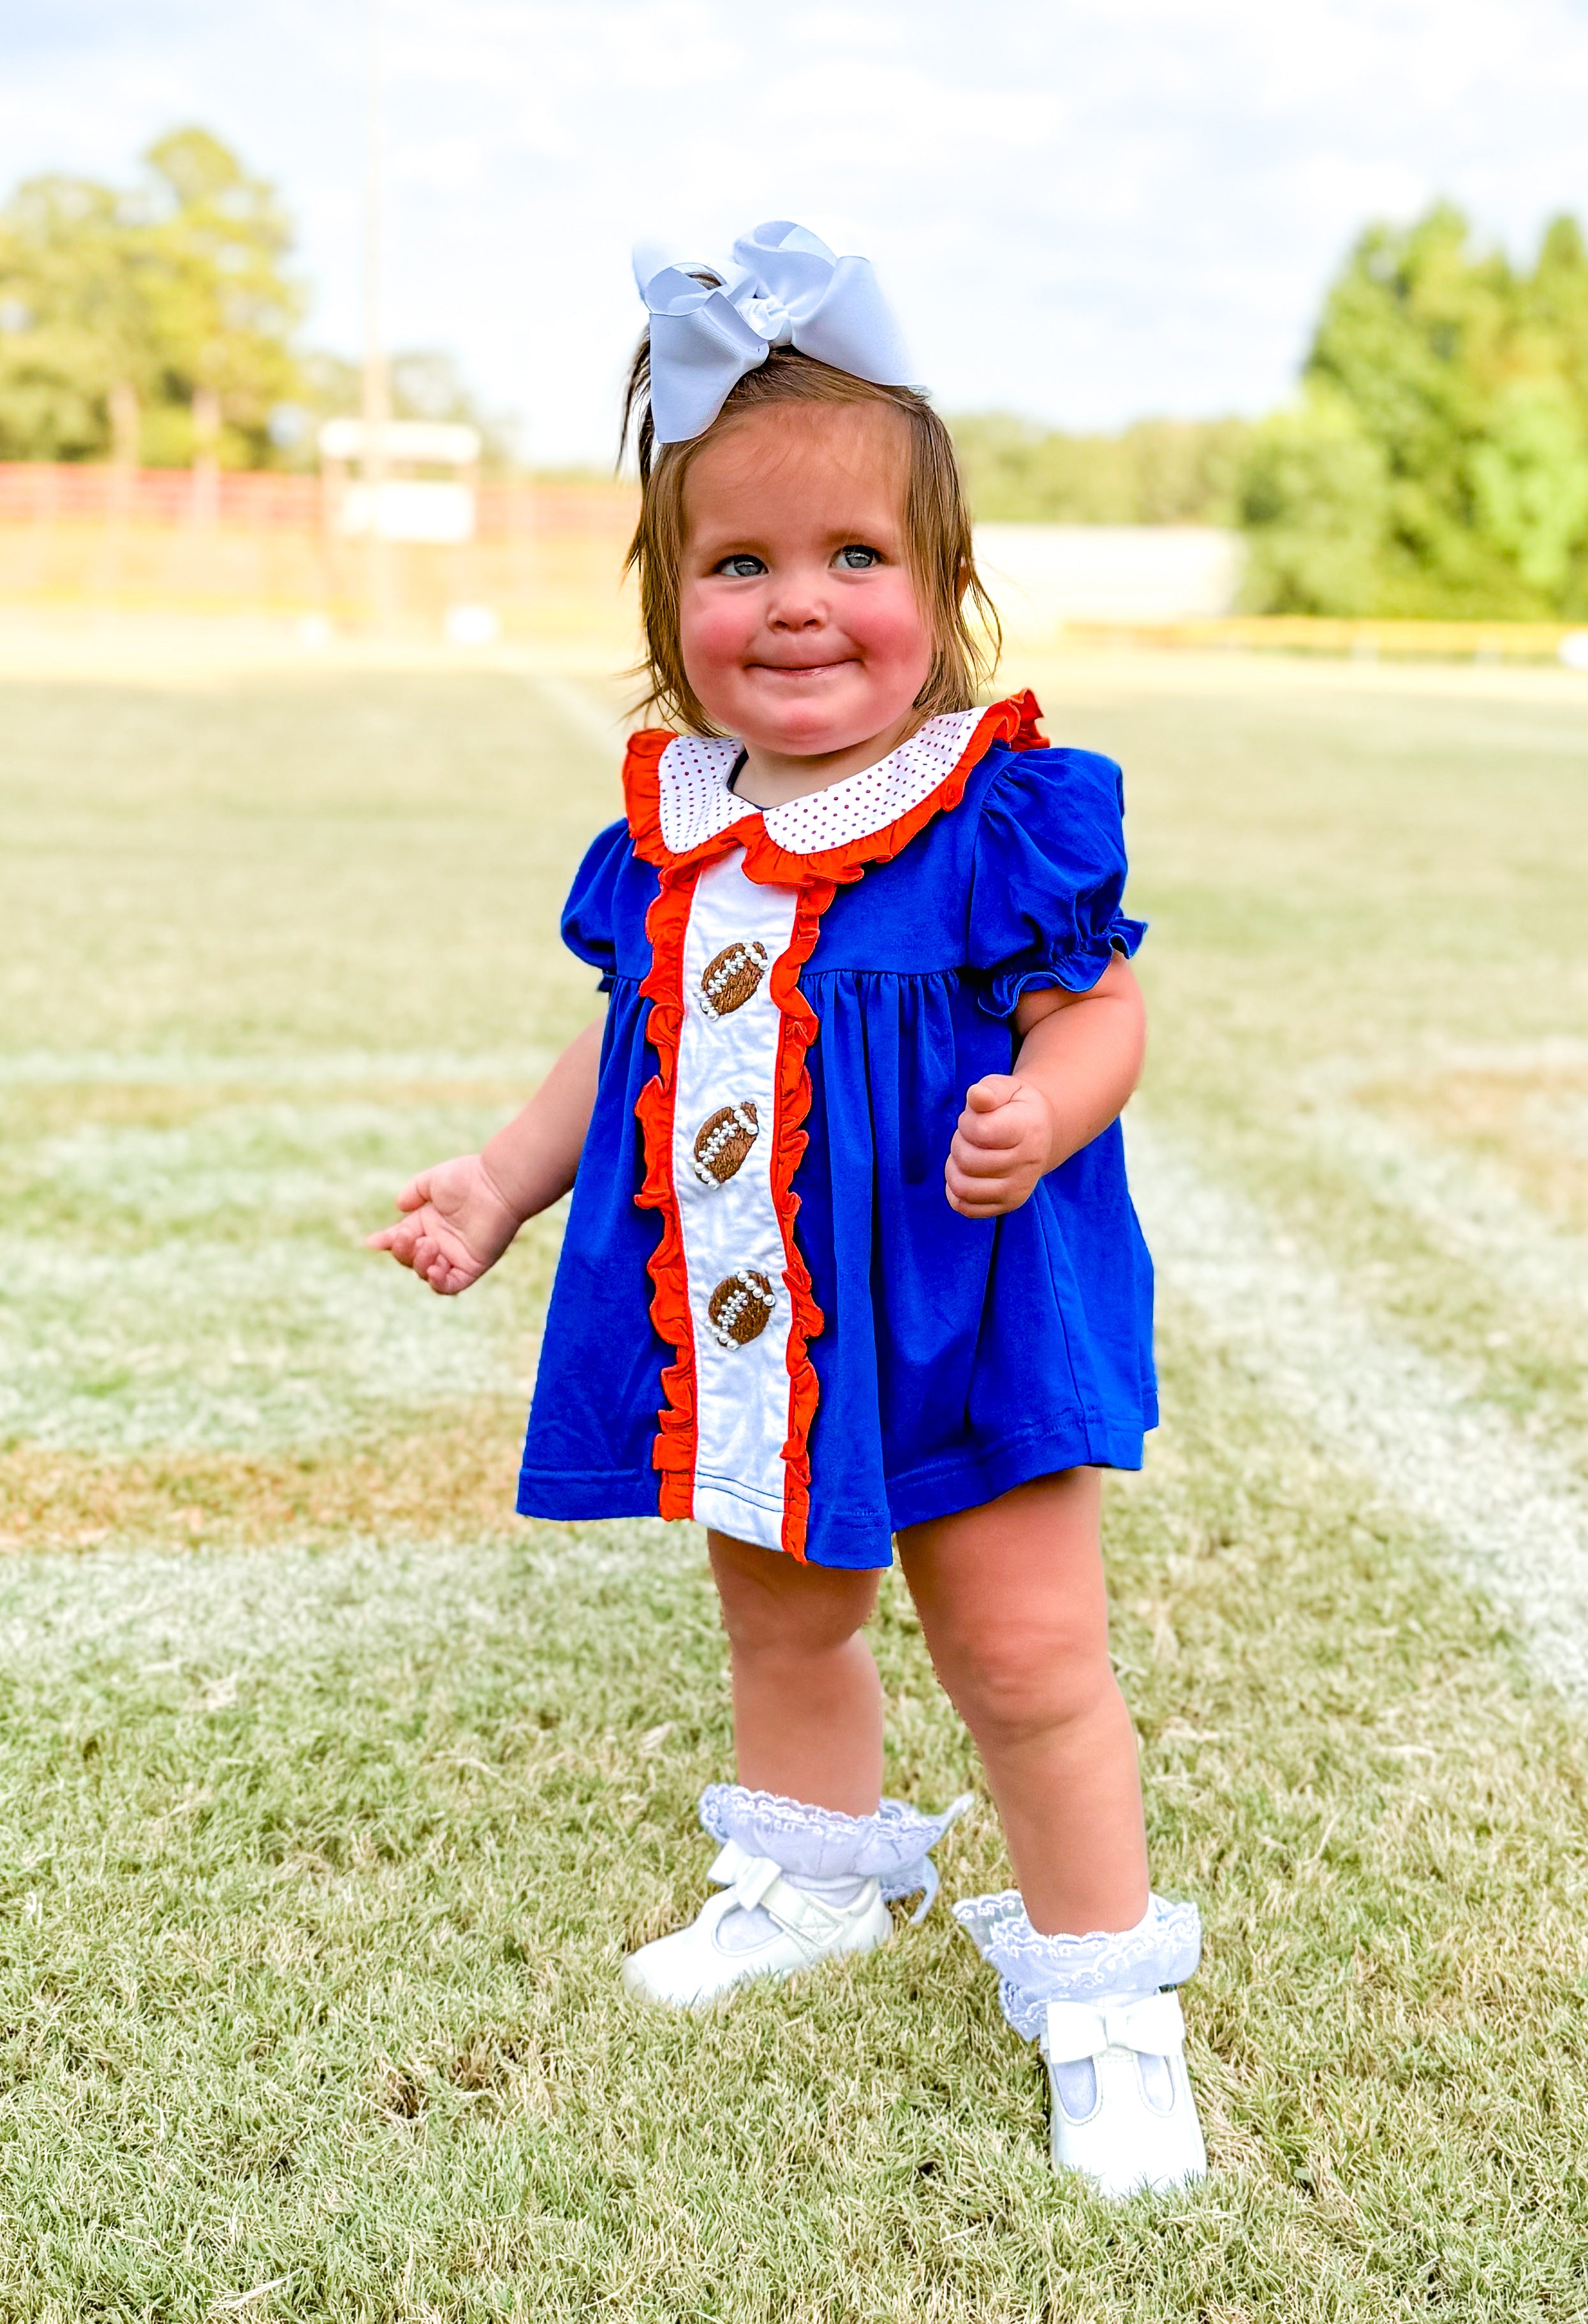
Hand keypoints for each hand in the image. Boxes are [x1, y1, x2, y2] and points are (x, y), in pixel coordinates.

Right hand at [366, 1153, 521, 1294]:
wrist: (498, 1185)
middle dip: (402, 1250)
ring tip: (429, 1243)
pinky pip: (450, 1286)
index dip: (386, 1241)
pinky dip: (438, 1282)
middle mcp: (440, 1240)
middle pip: (409, 1258)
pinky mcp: (472, 1266)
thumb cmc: (468, 1178)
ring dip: (419, 1262)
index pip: (401, 1238)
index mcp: (428, 1221)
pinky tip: (435, 1269)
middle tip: (408, 1235)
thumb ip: (413, 1192)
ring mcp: (455, 1255)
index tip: (374, 1242)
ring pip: (426, 1273)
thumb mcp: (432, 1181)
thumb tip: (399, 1208)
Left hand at [945, 1074, 1057, 1218]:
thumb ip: (990, 1090)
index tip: (975, 1117)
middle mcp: (1028, 1163)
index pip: (980, 1132)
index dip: (967, 1122)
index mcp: (1028, 1129)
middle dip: (959, 1143)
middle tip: (970, 1136)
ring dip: (954, 1169)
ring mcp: (1019, 1188)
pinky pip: (966, 1207)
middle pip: (968, 1161)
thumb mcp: (1006, 1089)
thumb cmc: (1015, 1108)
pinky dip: (956, 1192)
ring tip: (967, 1154)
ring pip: (964, 1188)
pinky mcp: (1008, 1205)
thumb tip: (977, 1095)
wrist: (1042, 1135)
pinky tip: (966, 1174)